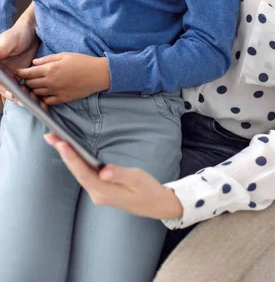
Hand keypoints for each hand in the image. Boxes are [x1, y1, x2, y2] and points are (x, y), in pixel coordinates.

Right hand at [0, 4, 38, 105]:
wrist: (31, 31)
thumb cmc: (17, 35)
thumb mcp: (7, 43)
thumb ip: (0, 52)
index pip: (0, 84)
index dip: (5, 91)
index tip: (14, 95)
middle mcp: (2, 73)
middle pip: (7, 89)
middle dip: (17, 96)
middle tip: (28, 100)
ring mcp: (12, 74)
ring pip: (16, 90)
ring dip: (24, 96)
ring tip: (35, 100)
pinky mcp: (23, 75)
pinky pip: (25, 86)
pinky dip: (30, 92)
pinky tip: (38, 98)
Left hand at [17, 53, 110, 104]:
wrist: (98, 74)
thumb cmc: (82, 62)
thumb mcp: (64, 55)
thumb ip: (47, 59)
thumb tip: (34, 63)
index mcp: (50, 69)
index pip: (29, 73)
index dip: (21, 73)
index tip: (18, 73)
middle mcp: (51, 82)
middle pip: (31, 84)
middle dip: (27, 81)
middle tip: (29, 78)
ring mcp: (56, 92)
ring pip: (37, 94)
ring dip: (34, 90)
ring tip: (36, 86)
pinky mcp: (62, 99)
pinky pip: (47, 102)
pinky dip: (43, 99)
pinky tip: (45, 94)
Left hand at [44, 134, 183, 219]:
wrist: (156, 205)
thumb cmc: (148, 190)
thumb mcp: (137, 179)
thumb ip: (120, 174)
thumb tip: (104, 171)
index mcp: (105, 192)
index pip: (84, 172)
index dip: (71, 157)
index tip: (61, 143)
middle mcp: (98, 194)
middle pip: (77, 171)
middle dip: (63, 153)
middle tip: (50, 136)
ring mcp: (98, 193)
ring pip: (79, 172)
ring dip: (68, 157)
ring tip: (57, 141)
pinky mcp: (101, 189)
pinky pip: (85, 174)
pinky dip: (76, 162)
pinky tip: (72, 153)